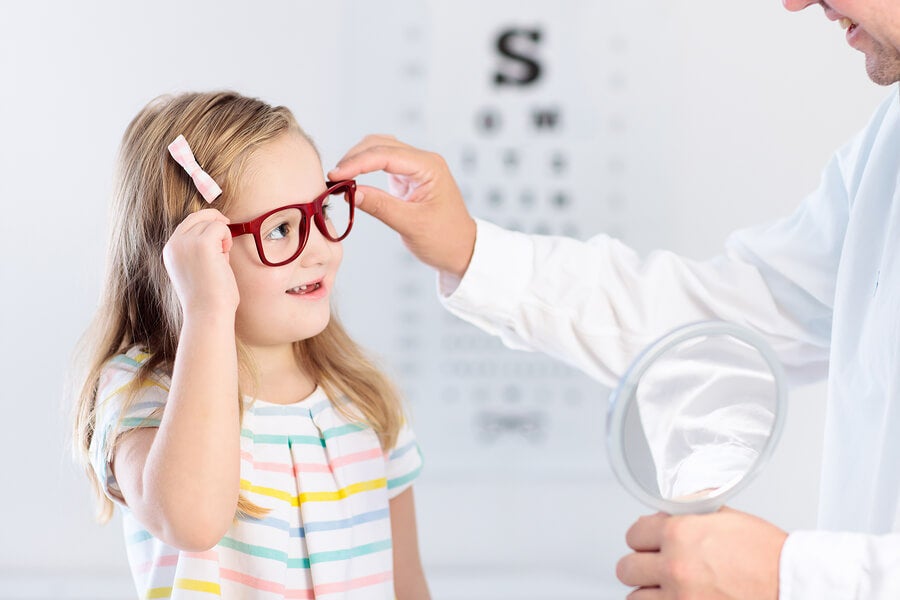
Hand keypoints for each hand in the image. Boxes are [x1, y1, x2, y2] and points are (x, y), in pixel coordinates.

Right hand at [162, 209, 238, 315]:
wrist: (208, 313)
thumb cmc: (208, 298)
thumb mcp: (197, 269)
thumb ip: (201, 250)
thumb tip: (218, 233)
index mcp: (170, 252)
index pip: (186, 224)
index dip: (204, 220)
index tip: (220, 225)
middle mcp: (174, 245)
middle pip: (196, 217)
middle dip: (215, 220)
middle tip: (228, 232)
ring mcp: (186, 243)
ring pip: (210, 222)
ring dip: (222, 236)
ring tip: (223, 258)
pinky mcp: (202, 244)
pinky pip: (219, 227)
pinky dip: (227, 237)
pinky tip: (225, 254)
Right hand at [328, 135, 475, 277]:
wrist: (462, 251)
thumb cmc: (445, 239)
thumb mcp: (411, 225)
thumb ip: (380, 206)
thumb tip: (350, 193)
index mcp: (429, 167)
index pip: (386, 155)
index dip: (357, 163)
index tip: (336, 176)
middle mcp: (423, 162)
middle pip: (380, 145)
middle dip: (355, 158)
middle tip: (333, 178)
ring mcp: (416, 168)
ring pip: (380, 150)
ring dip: (358, 160)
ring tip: (340, 178)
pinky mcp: (409, 178)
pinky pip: (383, 164)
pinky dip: (365, 168)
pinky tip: (352, 180)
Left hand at [617, 507, 786, 598]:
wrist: (792, 584)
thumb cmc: (768, 555)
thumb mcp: (725, 518)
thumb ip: (689, 514)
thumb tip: (665, 515)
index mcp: (679, 534)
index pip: (634, 534)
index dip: (643, 538)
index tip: (649, 543)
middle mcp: (674, 568)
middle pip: (627, 568)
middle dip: (641, 566)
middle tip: (654, 567)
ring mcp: (679, 598)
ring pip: (635, 597)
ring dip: (649, 592)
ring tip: (665, 588)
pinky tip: (676, 598)